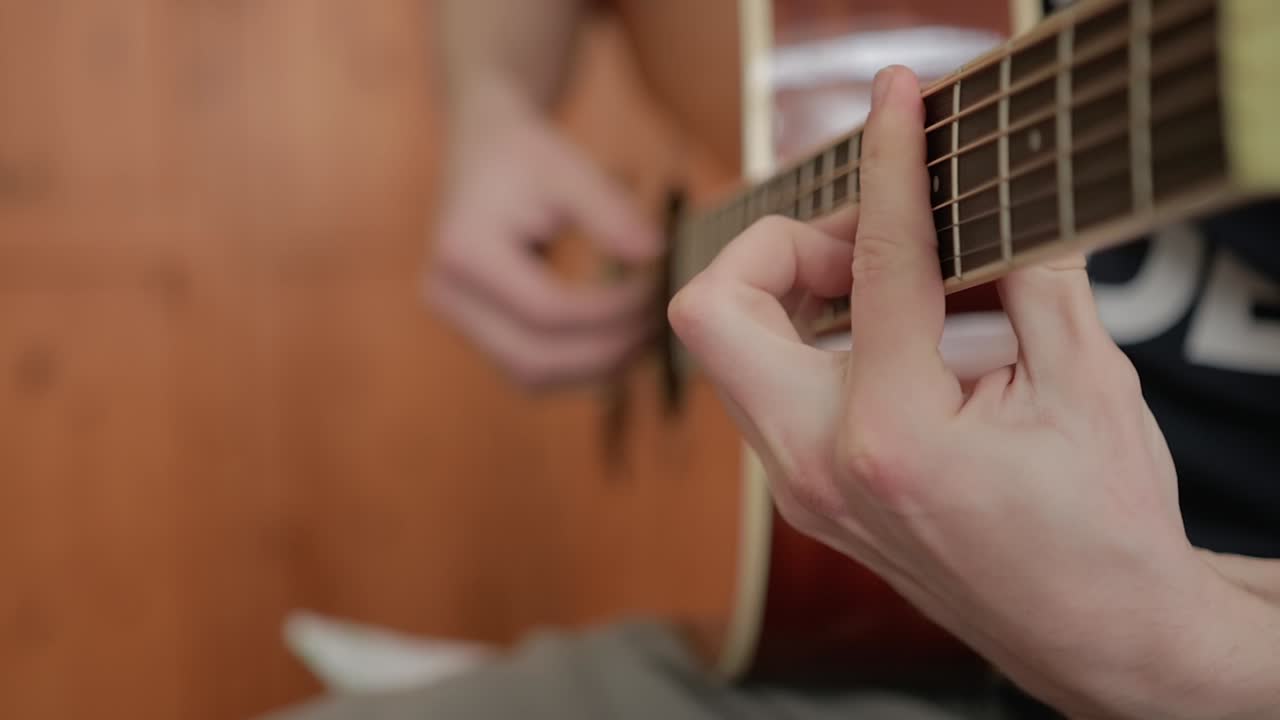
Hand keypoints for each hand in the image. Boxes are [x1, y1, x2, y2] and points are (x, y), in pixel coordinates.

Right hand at [428, 80, 659, 386]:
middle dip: (606, 351)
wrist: (482, 153)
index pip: (546, 310)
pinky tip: (618, 342)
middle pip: (534, 359)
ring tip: (644, 338)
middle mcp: (448, 296)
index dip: (610, 311)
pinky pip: (530, 369)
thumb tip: (656, 255)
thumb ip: (611, 211)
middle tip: (657, 327)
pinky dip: (578, 365)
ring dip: (595, 368)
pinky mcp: (477, 332)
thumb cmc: (524, 157)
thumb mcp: (568, 169)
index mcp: (464, 253)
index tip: (656, 290)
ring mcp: (457, 320)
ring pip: (532, 376)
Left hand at [670, 66, 1278, 716]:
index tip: (896, 100)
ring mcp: (800, 488)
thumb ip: (1034, 276)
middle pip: (712, 309)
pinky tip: (885, 338)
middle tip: (862, 242)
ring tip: (882, 286)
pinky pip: (763, 390)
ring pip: (728, 352)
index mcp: (894, 434)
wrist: (1094, 636)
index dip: (887, 163)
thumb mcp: (1090, 386)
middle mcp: (820, 465)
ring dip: (787, 293)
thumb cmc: (1103, 527)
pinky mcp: (804, 496)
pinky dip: (805, 340)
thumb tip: (997, 196)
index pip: (875, 260)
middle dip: (775, 246)